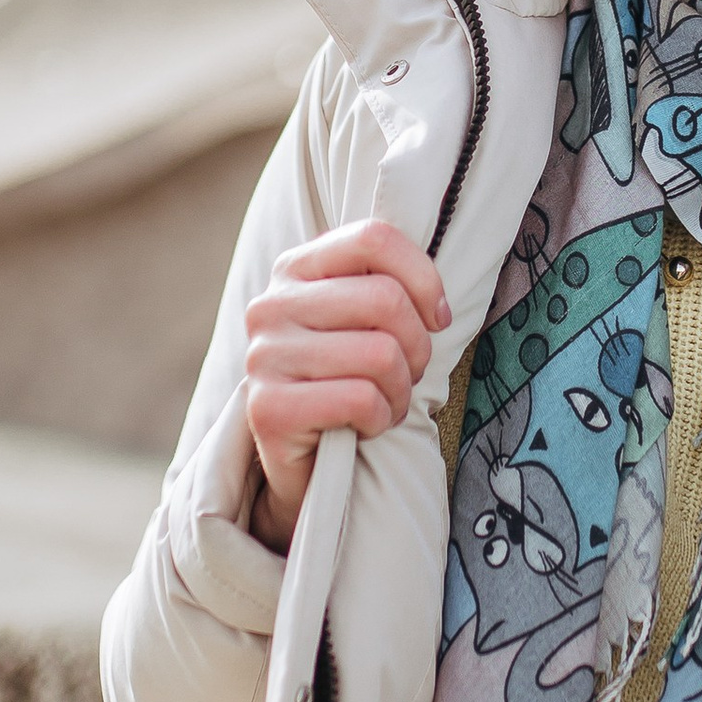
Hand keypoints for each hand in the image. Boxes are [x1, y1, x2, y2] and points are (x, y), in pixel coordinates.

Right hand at [244, 220, 448, 553]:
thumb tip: (438, 303)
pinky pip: (361, 399)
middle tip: (410, 373)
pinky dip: (381, 418)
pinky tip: (366, 425)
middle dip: (418, 347)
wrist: (303, 462)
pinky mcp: (268, 407)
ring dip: (401, 391)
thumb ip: (387, 288)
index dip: (423, 278)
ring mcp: (264, 356)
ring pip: (380, 354)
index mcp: (296, 269)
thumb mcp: (365, 323)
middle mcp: (271, 305)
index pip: (373, 239)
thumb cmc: (347, 381)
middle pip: (385, 299)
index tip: (438, 318)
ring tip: (387, 402)